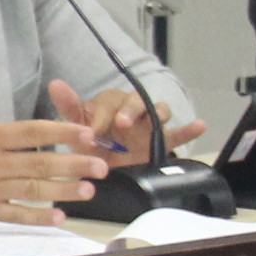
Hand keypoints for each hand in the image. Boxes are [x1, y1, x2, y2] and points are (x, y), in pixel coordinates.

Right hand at [0, 46, 110, 225]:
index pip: (31, 131)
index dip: (61, 132)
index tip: (87, 133)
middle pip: (38, 162)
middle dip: (73, 164)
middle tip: (102, 167)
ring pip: (30, 190)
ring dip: (62, 191)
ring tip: (89, 191)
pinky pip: (12, 215)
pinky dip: (35, 217)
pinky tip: (59, 217)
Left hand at [46, 78, 206, 167]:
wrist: (106, 172)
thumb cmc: (92, 144)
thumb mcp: (78, 128)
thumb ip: (69, 107)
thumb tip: (55, 83)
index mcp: (110, 105)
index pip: (108, 102)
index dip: (101, 116)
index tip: (93, 134)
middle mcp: (131, 111)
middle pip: (137, 100)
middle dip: (131, 109)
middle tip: (122, 123)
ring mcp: (148, 126)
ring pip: (159, 110)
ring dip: (157, 113)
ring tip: (156, 121)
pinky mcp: (162, 142)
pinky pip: (178, 134)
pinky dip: (190, 129)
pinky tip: (200, 125)